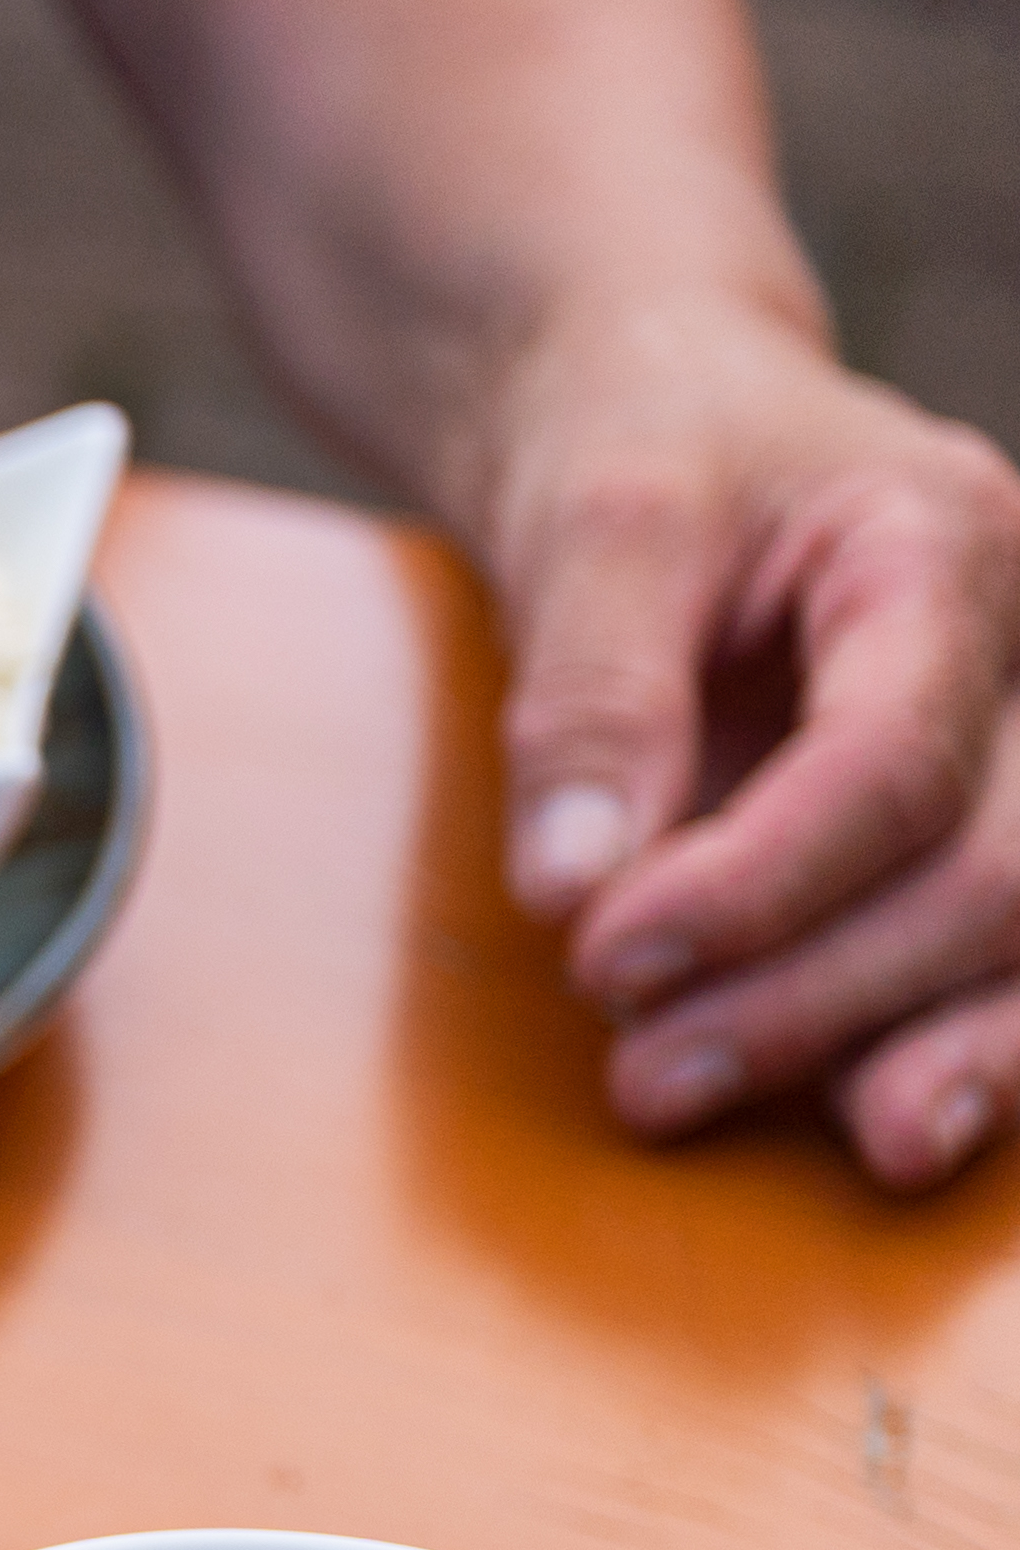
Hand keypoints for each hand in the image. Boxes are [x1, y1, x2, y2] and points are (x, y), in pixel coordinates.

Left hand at [478, 298, 1019, 1185]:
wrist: (666, 422)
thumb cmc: (637, 454)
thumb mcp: (594, 530)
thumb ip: (590, 699)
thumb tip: (573, 887)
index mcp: (945, 544)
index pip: (892, 755)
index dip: (762, 882)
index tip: (608, 957)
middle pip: (989, 867)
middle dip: (817, 994)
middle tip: (642, 1075)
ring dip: (901, 1049)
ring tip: (715, 1109)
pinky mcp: (983, 821)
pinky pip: (1015, 955)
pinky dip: (962, 1047)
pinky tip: (884, 1127)